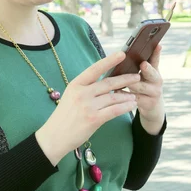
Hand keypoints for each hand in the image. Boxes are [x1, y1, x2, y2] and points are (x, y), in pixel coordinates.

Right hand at [35, 51, 138, 165]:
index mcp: (75, 84)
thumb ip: (86, 89)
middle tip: (137, 76)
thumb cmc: (63, 116)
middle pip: (108, 83)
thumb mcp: (71, 96)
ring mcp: (88, 106)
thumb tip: (106, 83)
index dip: (109, 60)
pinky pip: (114, 110)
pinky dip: (125, 107)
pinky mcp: (94, 119)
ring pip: (113, 97)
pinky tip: (132, 106)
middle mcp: (82, 93)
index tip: (121, 54)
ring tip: (135, 95)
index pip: (95, 69)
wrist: (54, 136)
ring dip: (127, 96)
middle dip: (125, 79)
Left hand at [127, 44, 165, 130]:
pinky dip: (124, 94)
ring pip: (140, 87)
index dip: (157, 53)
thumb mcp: (147, 74)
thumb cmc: (145, 84)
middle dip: (147, 69)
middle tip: (143, 64)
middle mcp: (157, 81)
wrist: (152, 106)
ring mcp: (153, 93)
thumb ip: (144, 62)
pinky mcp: (147, 104)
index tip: (157, 45)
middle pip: (152, 74)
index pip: (156, 59)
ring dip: (131, 82)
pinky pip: (133, 98)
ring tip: (122, 78)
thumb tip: (135, 48)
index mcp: (155, 70)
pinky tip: (116, 91)